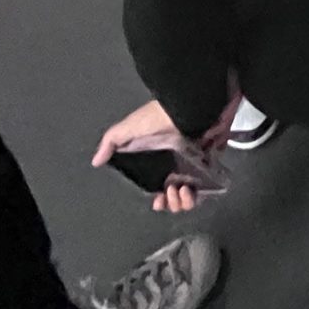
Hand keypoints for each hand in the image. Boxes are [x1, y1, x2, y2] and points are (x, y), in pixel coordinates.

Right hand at [92, 98, 204, 216]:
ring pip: (192, 195)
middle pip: (176, 196)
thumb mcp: (131, 126)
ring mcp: (195, 162)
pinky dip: (201, 194)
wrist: (189, 104)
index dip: (158, 200)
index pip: (158, 187)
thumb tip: (96, 160)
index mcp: (159, 158)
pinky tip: (193, 190)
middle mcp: (177, 162)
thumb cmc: (161, 115)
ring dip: (184, 201)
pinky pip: (209, 186)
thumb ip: (112, 140)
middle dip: (171, 204)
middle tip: (169, 194)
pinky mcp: (211, 160)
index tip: (157, 201)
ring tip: (181, 191)